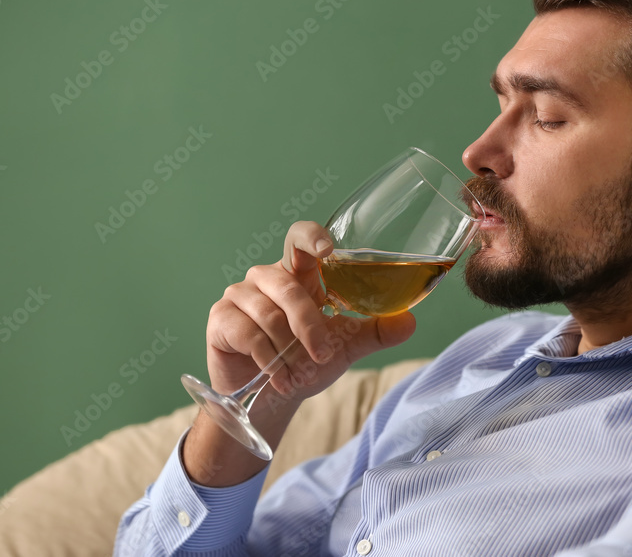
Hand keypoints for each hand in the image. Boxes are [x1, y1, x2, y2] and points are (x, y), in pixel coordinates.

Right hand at [205, 221, 416, 400]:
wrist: (269, 396)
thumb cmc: (305, 359)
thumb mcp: (345, 346)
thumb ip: (375, 331)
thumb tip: (409, 322)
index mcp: (299, 274)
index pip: (301, 238)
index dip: (312, 237)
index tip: (328, 250)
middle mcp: (267, 277)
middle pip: (289, 286)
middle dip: (309, 325)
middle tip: (322, 354)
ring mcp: (240, 295)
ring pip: (269, 314)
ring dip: (288, 351)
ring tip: (297, 375)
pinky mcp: (221, 318)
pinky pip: (248, 333)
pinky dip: (269, 360)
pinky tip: (279, 378)